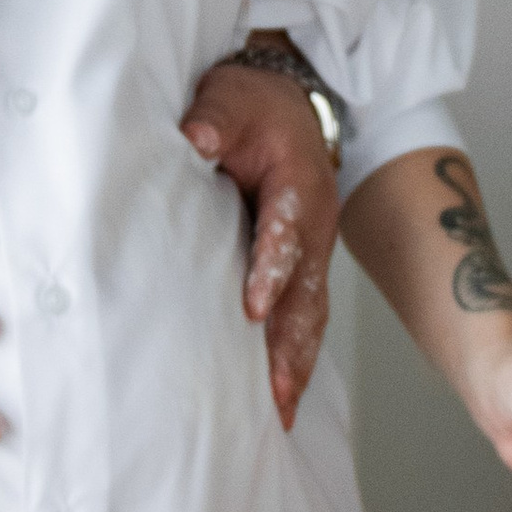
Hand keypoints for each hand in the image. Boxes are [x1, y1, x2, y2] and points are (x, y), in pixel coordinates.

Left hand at [182, 59, 341, 430]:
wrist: (286, 104)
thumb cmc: (253, 107)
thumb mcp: (230, 99)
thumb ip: (213, 120)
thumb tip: (196, 139)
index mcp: (300, 184)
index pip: (286, 232)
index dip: (270, 270)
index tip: (252, 308)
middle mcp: (316, 226)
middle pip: (307, 292)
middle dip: (291, 344)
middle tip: (277, 392)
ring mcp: (314, 252)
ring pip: (309, 313)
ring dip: (297, 362)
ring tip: (281, 411)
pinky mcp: (302, 268)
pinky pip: (302, 314)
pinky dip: (294, 354)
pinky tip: (279, 395)